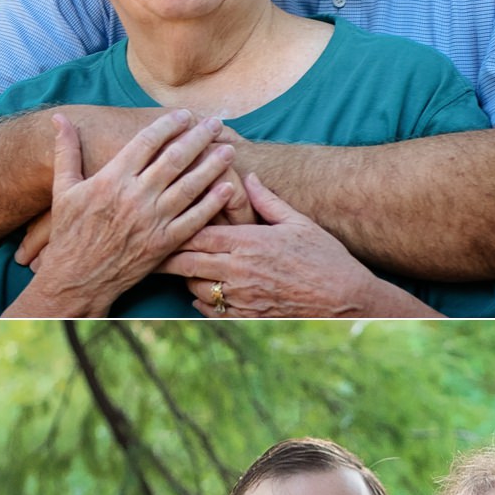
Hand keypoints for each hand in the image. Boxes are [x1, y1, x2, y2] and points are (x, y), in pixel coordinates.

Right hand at [12, 100, 248, 313]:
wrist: (77, 280)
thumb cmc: (69, 234)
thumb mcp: (64, 189)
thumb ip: (66, 151)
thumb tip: (59, 118)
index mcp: (112, 178)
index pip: (147, 141)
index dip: (169, 125)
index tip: (185, 115)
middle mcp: (135, 197)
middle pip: (175, 158)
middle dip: (198, 137)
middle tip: (216, 123)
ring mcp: (151, 221)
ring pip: (189, 186)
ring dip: (212, 166)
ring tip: (228, 150)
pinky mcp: (163, 244)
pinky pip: (193, 220)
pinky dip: (212, 204)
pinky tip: (227, 188)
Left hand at [173, 174, 414, 317]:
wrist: (344, 299)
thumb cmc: (324, 257)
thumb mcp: (297, 222)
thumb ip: (267, 201)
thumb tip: (248, 177)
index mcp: (248, 242)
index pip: (199, 233)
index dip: (176, 227)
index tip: (160, 221)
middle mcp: (240, 271)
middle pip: (189, 262)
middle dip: (167, 257)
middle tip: (149, 251)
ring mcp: (242, 298)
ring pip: (197, 289)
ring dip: (187, 280)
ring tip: (179, 271)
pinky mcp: (249, 317)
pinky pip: (213, 312)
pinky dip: (202, 303)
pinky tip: (200, 295)